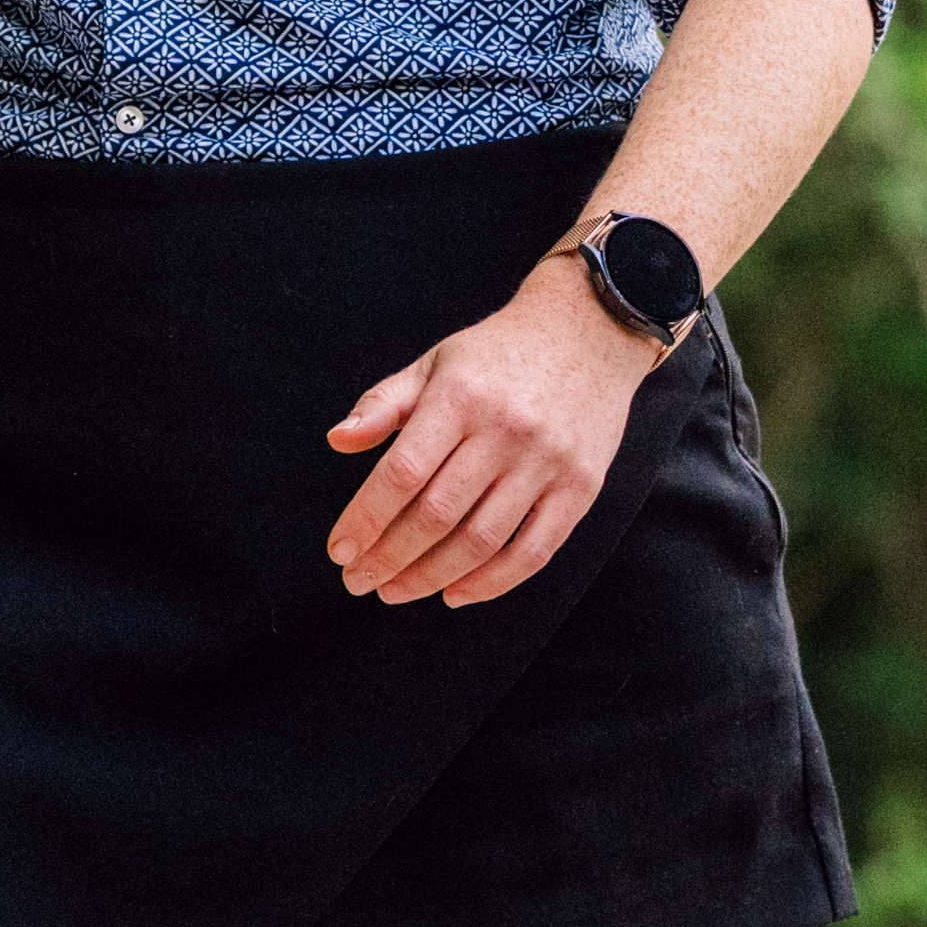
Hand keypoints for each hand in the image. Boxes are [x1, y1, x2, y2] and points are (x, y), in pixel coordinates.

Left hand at [322, 253, 659, 608]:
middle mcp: (505, 430)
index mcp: (460, 396)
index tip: (340, 551)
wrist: (589, 332)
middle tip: (359, 581)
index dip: (366, 519)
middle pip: (436, 514)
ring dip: (430, 577)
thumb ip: (384, 403)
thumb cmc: (497, 354)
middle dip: (389, 558)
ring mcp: (547, 461)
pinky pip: (533, 551)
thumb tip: (337, 440)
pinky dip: (491, 583)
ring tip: (395, 591)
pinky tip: (455, 593)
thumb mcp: (435, 363)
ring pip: (481, 541)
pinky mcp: (581, 486)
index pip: (402, 472)